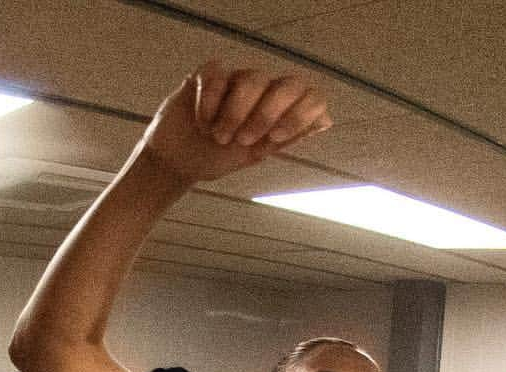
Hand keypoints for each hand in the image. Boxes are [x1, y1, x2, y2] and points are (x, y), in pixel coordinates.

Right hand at [143, 62, 331, 185]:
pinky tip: (203, 122)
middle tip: (243, 140)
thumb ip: (287, 136)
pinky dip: (211, 102)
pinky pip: (218, 76)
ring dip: (235, 113)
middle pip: (285, 84)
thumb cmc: (219, 158)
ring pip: (251, 78)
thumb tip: (325, 120)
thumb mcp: (256, 153)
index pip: (310, 97)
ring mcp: (235, 80)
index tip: (275, 139)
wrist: (180, 163)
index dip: (299, 114)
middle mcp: (263, 91)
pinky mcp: (207, 75)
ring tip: (218, 138)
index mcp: (280, 110)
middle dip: (266, 114)